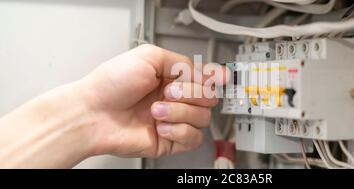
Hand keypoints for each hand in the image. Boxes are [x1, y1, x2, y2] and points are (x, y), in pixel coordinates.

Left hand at [76, 44, 228, 157]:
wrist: (93, 114)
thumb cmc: (111, 84)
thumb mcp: (149, 57)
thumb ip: (182, 62)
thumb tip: (208, 73)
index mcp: (171, 77)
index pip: (204, 78)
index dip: (215, 77)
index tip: (220, 77)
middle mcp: (174, 99)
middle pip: (208, 98)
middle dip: (192, 94)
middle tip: (169, 92)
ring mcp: (173, 120)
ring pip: (203, 118)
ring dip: (180, 112)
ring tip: (157, 110)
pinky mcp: (170, 141)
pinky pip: (193, 138)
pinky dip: (179, 130)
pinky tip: (161, 126)